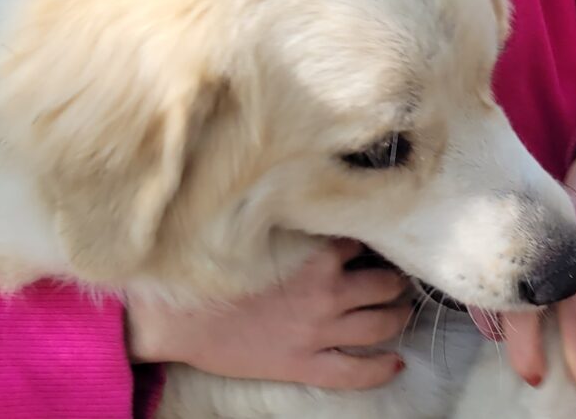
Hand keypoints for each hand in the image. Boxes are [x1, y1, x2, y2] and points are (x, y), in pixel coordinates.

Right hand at [126, 238, 412, 388]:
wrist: (174, 316)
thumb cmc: (209, 269)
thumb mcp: (259, 233)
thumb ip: (294, 226)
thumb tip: (314, 204)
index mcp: (315, 256)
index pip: (362, 243)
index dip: (370, 243)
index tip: (375, 244)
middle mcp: (326, 292)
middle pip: (383, 284)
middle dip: (394, 281)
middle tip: (395, 279)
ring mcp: (317, 332)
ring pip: (380, 325)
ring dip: (397, 316)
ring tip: (401, 311)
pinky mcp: (303, 364)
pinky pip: (355, 372)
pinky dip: (381, 367)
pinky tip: (396, 361)